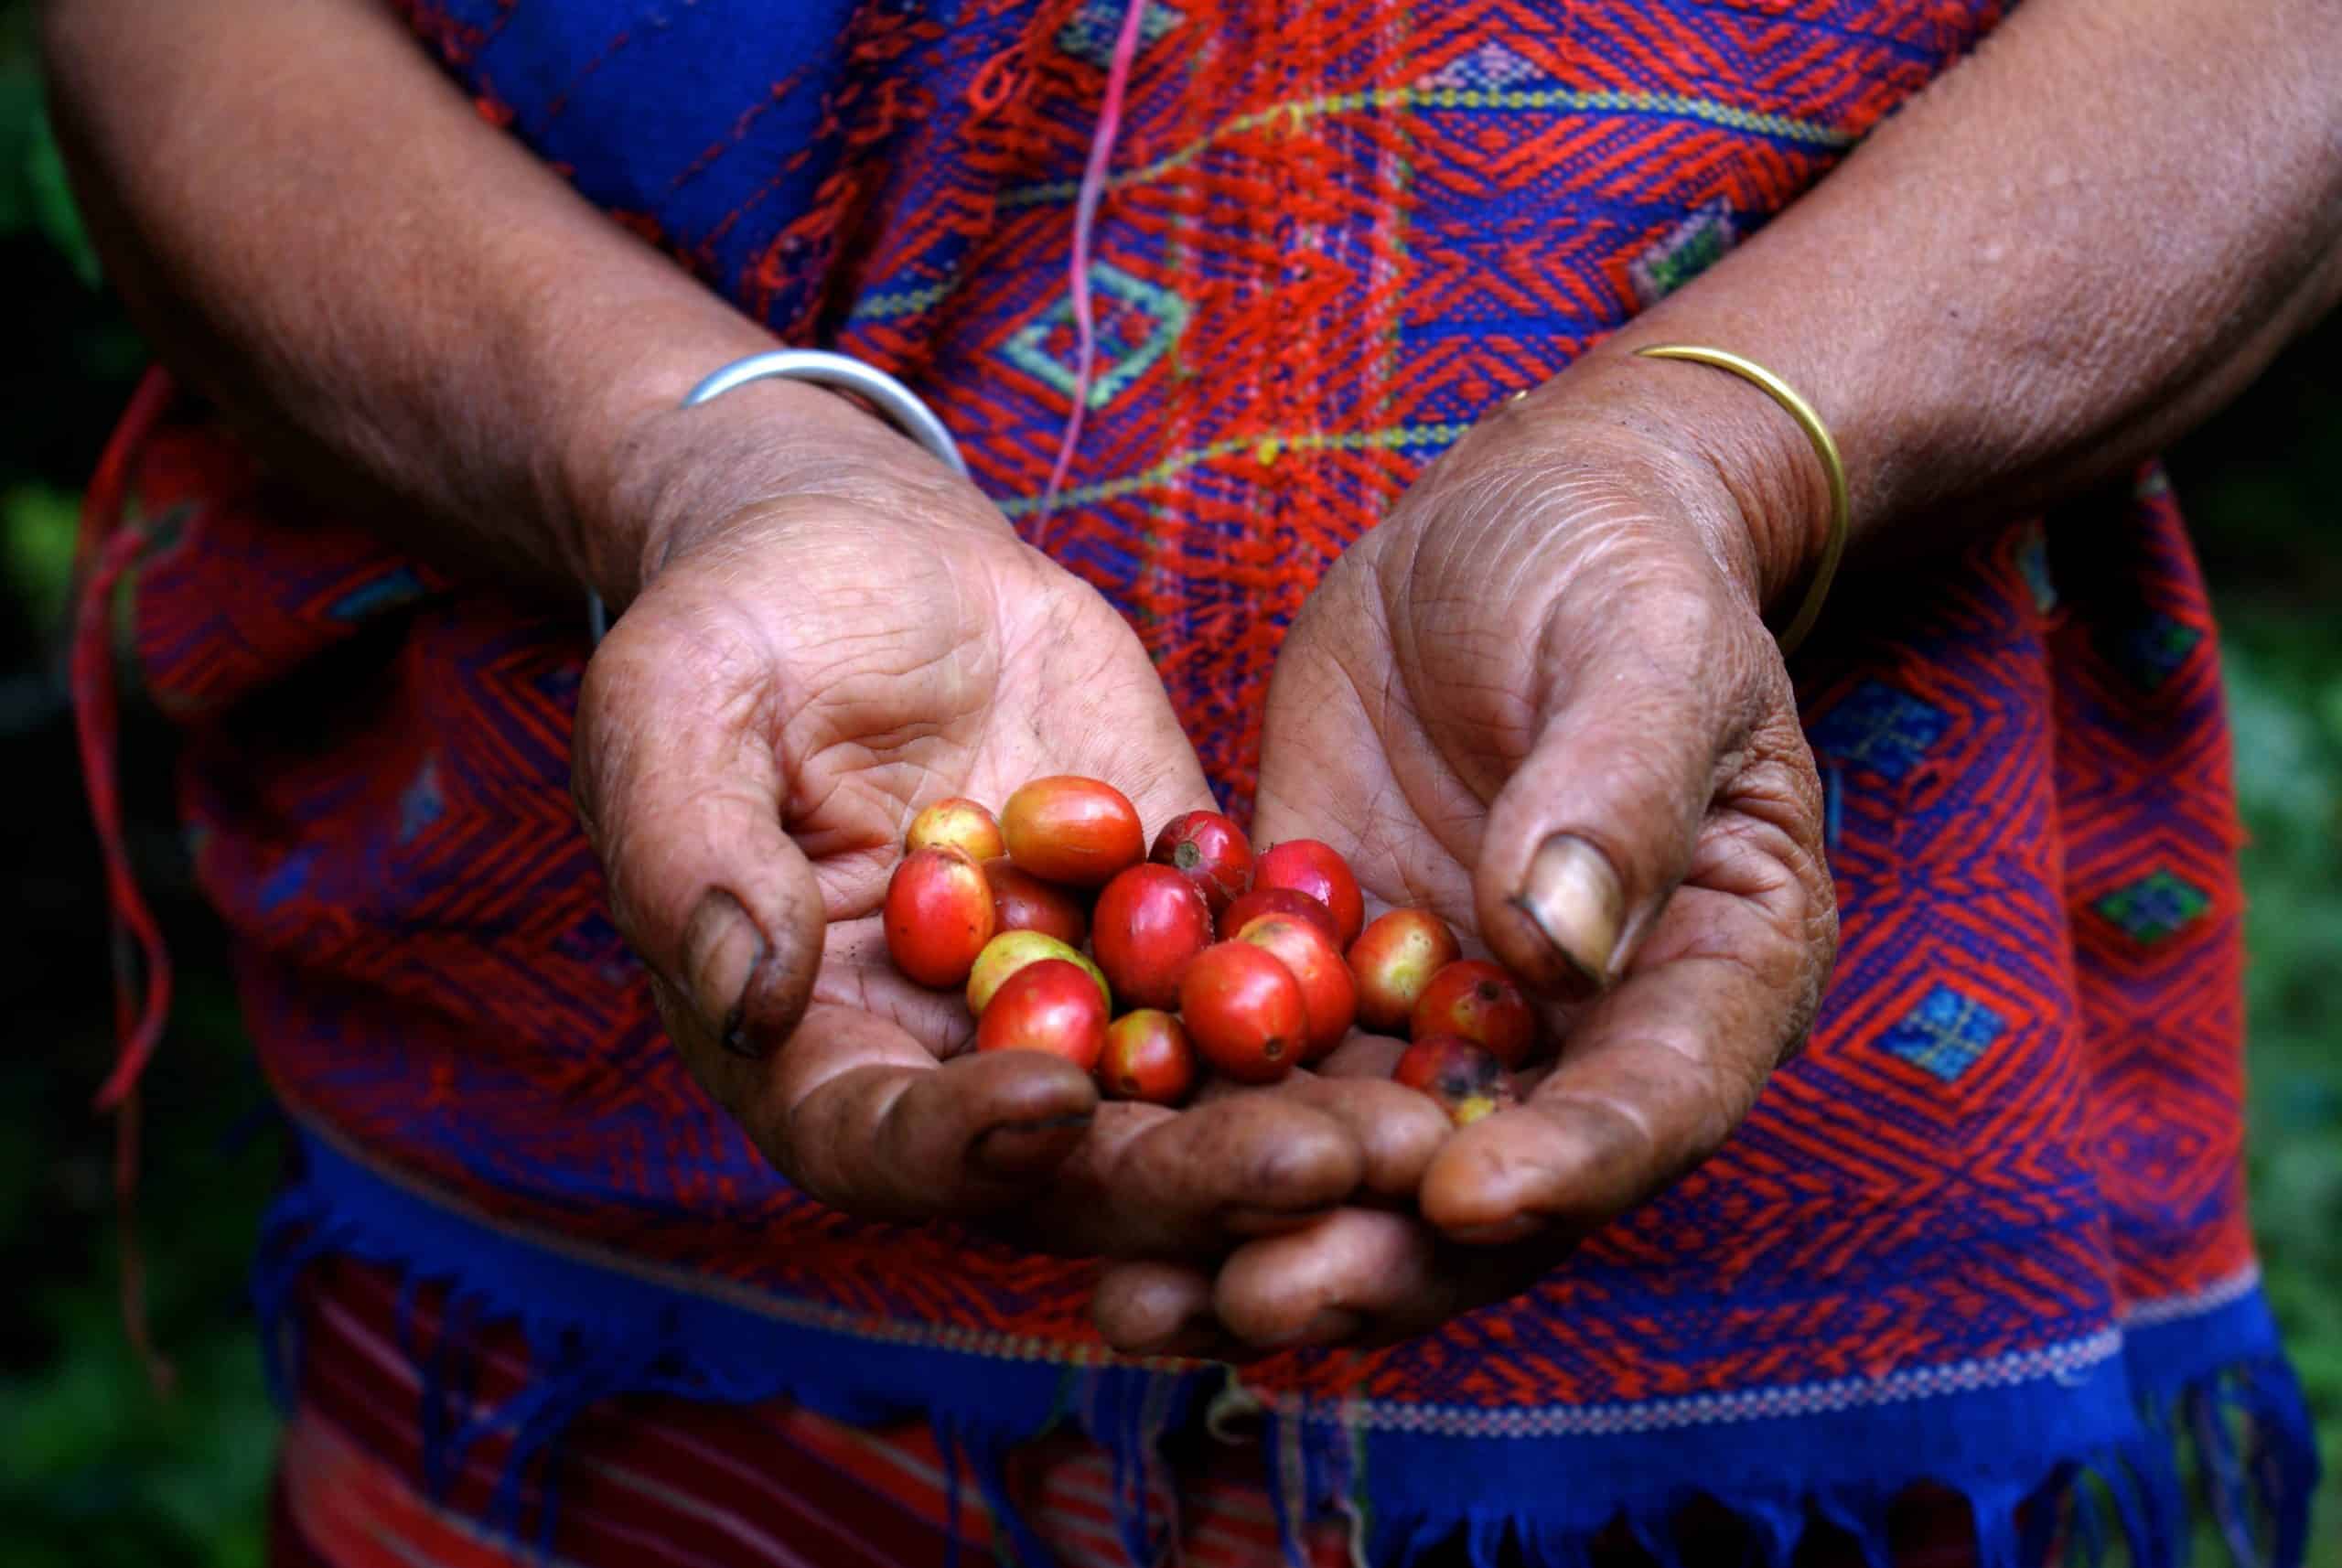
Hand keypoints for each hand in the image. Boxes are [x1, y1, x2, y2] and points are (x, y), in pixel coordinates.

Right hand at [572, 394, 1414, 1257]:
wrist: (864, 552)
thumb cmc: (736, 625)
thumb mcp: (674, 707)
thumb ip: (690, 856)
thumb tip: (748, 1000)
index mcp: (814, 1049)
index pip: (883, 1141)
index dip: (965, 1138)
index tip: (1058, 1093)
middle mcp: (957, 1061)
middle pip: (1073, 1164)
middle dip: (1194, 1175)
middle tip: (1323, 1167)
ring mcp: (1078, 998)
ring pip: (1190, 1102)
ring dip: (1297, 1126)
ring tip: (1417, 1131)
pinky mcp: (1173, 923)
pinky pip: (1258, 981)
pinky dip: (1342, 1011)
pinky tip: (1447, 1023)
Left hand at [1094, 379, 1838, 1352]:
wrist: (1514, 522)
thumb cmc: (1620, 566)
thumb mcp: (1644, 646)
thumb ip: (1614, 788)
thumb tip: (1553, 948)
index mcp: (1712, 972)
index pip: (1656, 1099)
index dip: (1570, 1165)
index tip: (1460, 1197)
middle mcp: (1577, 1034)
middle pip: (1489, 1184)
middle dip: (1375, 1251)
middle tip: (1257, 1297)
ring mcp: (1440, 1015)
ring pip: (1355, 1162)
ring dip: (1254, 1236)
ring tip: (1134, 1299)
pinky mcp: (1325, 974)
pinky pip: (1254, 1070)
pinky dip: (1178, 1127)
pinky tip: (1072, 1175)